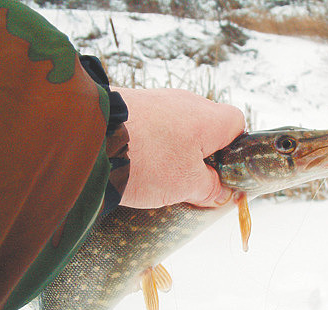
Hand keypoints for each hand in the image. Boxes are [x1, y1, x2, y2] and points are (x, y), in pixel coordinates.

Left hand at [115, 88, 244, 208]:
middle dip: (202, 155)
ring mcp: (157, 99)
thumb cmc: (147, 160)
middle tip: (190, 181)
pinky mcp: (132, 103)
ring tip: (159, 175)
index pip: (238, 124)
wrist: (89, 139)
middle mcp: (186, 101)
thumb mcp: (187, 184)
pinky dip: (152, 144)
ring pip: (179, 128)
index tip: (222, 172)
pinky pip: (154, 125)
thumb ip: (211, 188)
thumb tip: (221, 192)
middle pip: (207, 127)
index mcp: (209, 117)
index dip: (234, 150)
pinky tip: (139, 162)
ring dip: (175, 151)